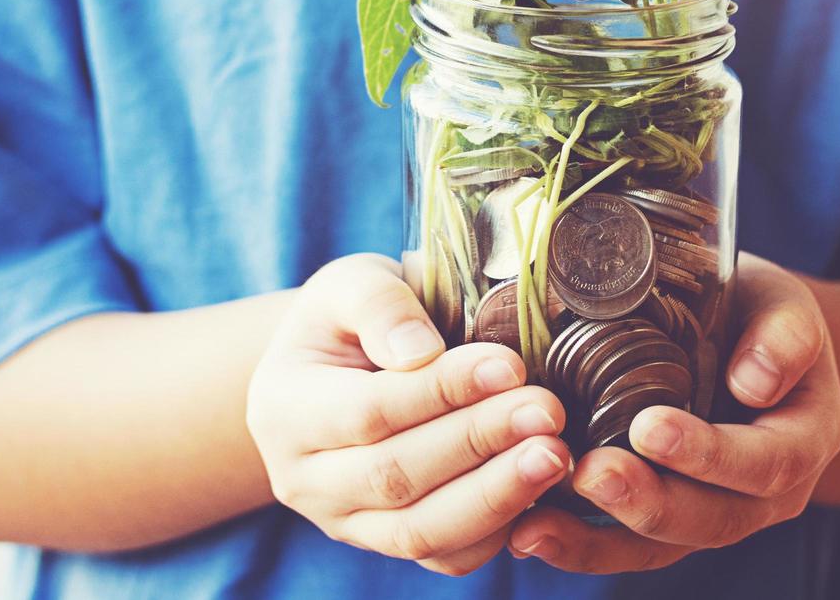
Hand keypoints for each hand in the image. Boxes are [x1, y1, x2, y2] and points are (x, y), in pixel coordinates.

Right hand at [246, 253, 571, 575]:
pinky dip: (496, 532)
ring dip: (496, 496)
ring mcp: (346, 521)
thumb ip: (380, 305)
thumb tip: (418, 351)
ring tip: (555, 456)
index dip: (442, 391)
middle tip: (548, 411)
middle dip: (480, 443)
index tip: (509, 364)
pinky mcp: (389, 542)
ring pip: (420, 530)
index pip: (369, 409)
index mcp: (284, 408)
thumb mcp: (353, 283)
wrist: (343, 366)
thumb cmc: (356, 318)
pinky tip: (541, 493)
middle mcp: (306, 478)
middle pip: (396, 476)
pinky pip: (444, 557)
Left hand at [507, 253, 839, 571]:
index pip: (766, 463)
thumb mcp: (785, 305)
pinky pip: (628, 547)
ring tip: (540, 524)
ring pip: (663, 545)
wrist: (743, 337)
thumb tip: (756, 380)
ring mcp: (715, 513)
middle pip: (713, 519)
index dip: (709, 454)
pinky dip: (579, 544)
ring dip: (600, 538)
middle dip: (649, 502)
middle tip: (591, 472)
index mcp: (804, 441)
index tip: (649, 426)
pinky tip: (527, 533)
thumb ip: (785, 335)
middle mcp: (766, 495)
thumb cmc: (759, 314)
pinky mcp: (666, 522)